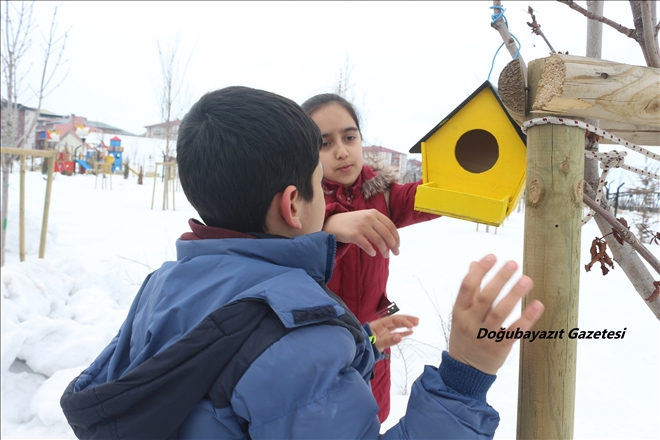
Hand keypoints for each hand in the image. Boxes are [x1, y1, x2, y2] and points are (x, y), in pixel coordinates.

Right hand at [323, 209, 399, 257]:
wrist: (333, 223)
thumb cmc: (352, 223)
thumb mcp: (366, 217)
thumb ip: (378, 224)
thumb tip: (393, 238)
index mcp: (374, 213)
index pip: (390, 226)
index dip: (396, 237)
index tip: (398, 245)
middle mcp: (369, 218)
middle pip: (387, 234)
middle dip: (393, 245)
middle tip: (396, 253)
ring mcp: (361, 225)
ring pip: (379, 241)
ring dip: (384, 250)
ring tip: (386, 255)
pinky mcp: (354, 234)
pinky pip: (367, 245)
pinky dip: (372, 251)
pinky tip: (373, 253)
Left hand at [368, 314, 418, 352]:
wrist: (358, 351)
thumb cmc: (365, 345)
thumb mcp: (376, 343)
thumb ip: (388, 341)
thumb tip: (400, 337)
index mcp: (378, 324)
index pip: (393, 320)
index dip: (403, 321)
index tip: (412, 325)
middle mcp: (382, 326)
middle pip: (396, 320)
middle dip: (406, 320)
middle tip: (417, 321)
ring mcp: (383, 332)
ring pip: (397, 326)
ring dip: (406, 325)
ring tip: (416, 324)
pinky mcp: (385, 338)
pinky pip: (395, 333)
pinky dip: (403, 332)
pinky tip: (410, 332)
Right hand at [448, 254, 543, 374]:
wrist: (466, 370)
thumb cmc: (465, 336)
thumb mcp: (461, 313)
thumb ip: (469, 290)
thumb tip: (474, 263)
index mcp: (459, 311)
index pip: (467, 287)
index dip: (480, 271)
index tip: (492, 256)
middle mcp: (470, 322)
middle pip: (485, 297)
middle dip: (499, 278)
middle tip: (513, 263)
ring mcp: (484, 335)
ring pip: (500, 312)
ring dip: (514, 294)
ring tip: (527, 279)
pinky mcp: (500, 347)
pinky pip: (515, 331)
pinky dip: (527, 318)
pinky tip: (538, 305)